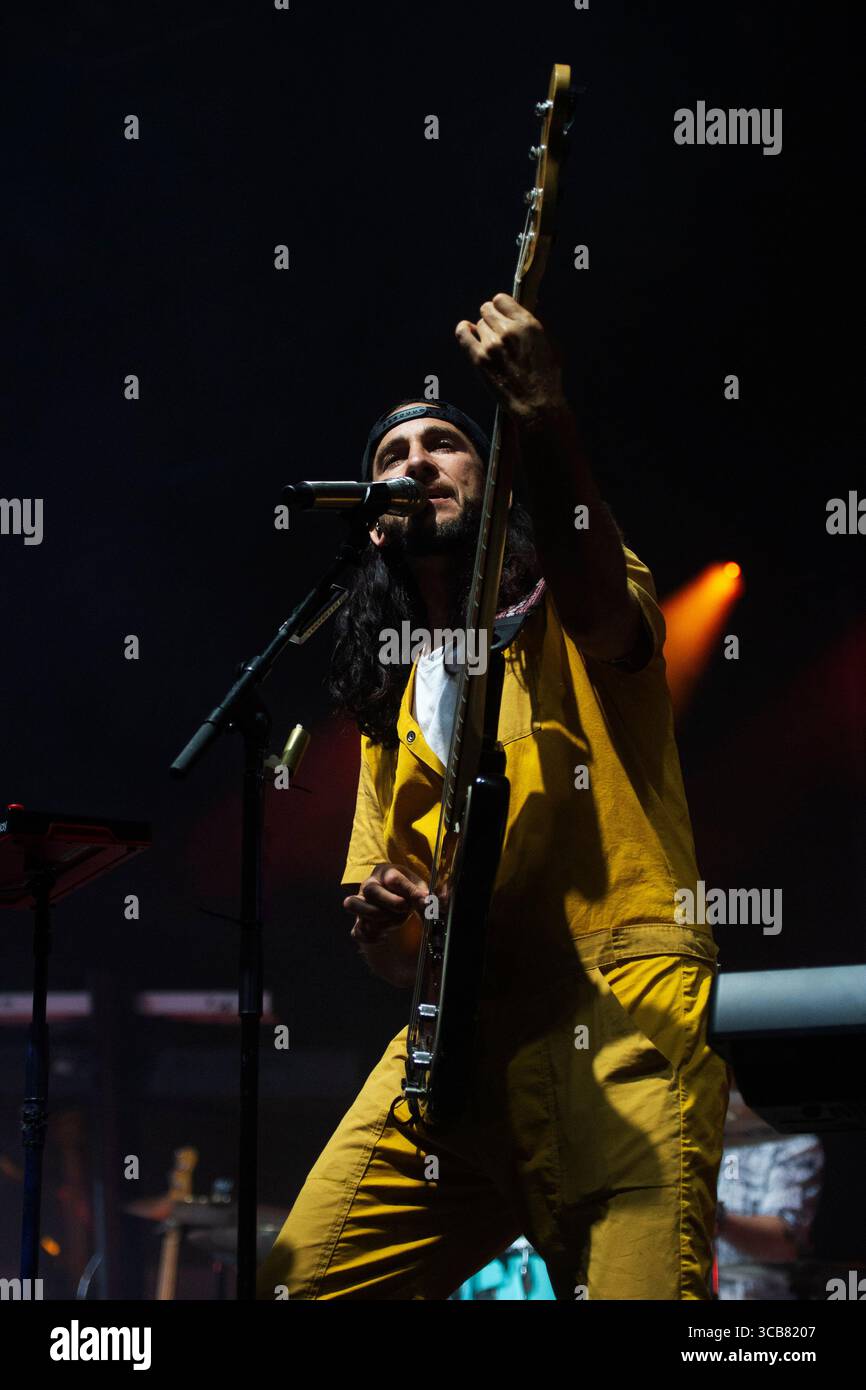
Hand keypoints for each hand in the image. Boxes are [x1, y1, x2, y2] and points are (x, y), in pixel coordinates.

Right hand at [343, 863, 428, 945]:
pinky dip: (369, 937)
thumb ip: (422, 893)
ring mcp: (361, 903)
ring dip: (375, 917)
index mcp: (386, 873)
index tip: (423, 900)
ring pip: (353, 905)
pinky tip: (384, 936)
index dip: (410, 891)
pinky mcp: (359, 921)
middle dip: (391, 903)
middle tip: (405, 909)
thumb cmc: (405, 888)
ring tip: (390, 921)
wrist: (393, 894)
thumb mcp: (417, 885)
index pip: (394, 879)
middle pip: (370, 890)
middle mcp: (369, 885)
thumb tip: (427, 903)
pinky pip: (356, 931)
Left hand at [455, 292, 564, 418]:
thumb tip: (521, 312)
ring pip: (479, 324)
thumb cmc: (546, 379)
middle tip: (495, 331)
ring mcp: (492, 345)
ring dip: (484, 332)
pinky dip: (464, 331)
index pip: (502, 300)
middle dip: (491, 318)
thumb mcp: (549, 345)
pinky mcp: (479, 359)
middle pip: (487, 310)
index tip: (501, 315)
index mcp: (528, 324)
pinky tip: (467, 332)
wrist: (536, 406)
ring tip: (492, 346)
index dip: (501, 307)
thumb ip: (532, 328)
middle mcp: (509, 330)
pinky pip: (463, 334)